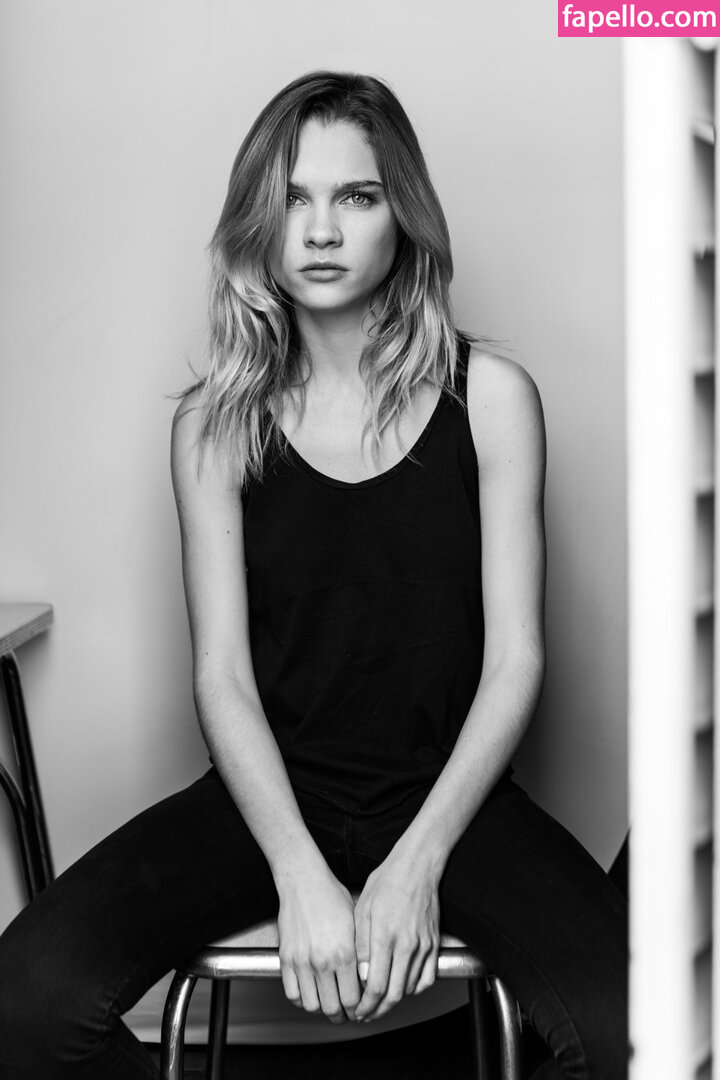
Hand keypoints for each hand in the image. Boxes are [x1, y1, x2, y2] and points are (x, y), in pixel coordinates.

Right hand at [276, 863, 361, 1023]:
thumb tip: (367, 979)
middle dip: (342, 1015)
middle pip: (333, 1008)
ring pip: (311, 1005)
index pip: (353, 999)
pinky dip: (301, 999)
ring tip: (328, 1002)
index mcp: (345, 953)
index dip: (358, 1009)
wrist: (304, 881)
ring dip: (321, 1008)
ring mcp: (302, 961)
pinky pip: (292, 993)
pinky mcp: (286, 958)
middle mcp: (323, 961)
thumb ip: (361, 954)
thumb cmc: (332, 896)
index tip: (360, 1010)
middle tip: (346, 1013)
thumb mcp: (357, 923)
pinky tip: (310, 992)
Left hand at [353, 855, 440, 1021]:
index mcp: (386, 936)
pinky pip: (426, 979)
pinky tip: (401, 986)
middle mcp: (407, 945)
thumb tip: (360, 974)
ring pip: (410, 989)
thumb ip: (361, 944)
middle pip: (394, 994)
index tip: (357, 1009)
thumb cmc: (388, 881)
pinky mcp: (434, 944)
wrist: (418, 866)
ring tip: (379, 1003)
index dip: (365, 1004)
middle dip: (377, 1010)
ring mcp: (424, 946)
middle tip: (365, 1014)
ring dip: (393, 1001)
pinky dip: (413, 989)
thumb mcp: (363, 908)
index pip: (376, 985)